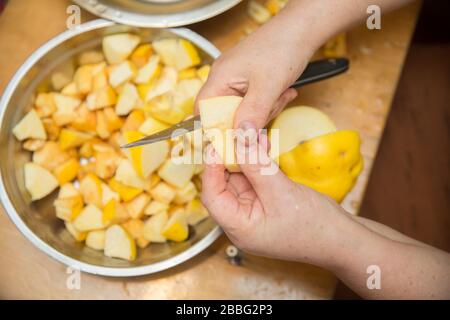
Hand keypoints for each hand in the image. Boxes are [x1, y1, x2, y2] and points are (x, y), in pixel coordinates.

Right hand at [196, 5, 318, 129]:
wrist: (302, 29)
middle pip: (226, 116)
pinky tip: (284, 93)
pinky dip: (270, 103)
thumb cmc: (282, 48)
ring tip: (282, 95)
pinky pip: (255, 104)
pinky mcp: (251, 83)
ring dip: (266, 110)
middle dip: (251, 119)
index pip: (204, 113)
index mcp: (219, 78)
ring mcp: (237, 81)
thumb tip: (242, 140)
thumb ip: (254, 113)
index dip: (215, 131)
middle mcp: (224, 80)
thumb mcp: (269, 85)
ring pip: (244, 112)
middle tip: (271, 108)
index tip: (234, 142)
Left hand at [201, 126, 348, 265]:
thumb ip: (256, 164)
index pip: (212, 196)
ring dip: (245, 157)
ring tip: (251, 135)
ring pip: (240, 179)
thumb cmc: (313, 226)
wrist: (342, 239)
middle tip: (233, 133)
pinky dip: (258, 163)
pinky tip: (262, 145)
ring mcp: (255, 212)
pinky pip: (255, 179)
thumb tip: (238, 139)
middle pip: (224, 185)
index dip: (211, 168)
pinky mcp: (267, 202)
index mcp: (239, 228)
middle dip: (229, 158)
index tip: (216, 144)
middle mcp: (242, 221)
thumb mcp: (281, 191)